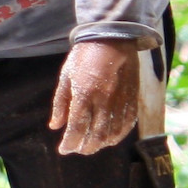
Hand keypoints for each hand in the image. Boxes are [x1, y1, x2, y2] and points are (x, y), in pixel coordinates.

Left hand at [49, 38, 139, 155]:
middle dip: (85, 147)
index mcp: (84, 93)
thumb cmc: (84, 56)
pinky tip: (110, 138)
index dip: (69, 143)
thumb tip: (55, 126)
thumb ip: (60, 103)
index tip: (63, 149)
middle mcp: (103, 100)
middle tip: (77, 149)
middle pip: (95, 135)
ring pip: (112, 133)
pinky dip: (118, 135)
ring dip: (100, 144)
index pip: (76, 128)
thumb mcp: (66, 76)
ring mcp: (120, 100)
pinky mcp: (132, 98)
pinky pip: (127, 123)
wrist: (112, 38)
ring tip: (91, 146)